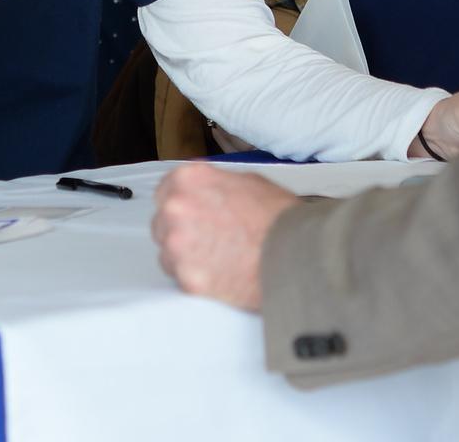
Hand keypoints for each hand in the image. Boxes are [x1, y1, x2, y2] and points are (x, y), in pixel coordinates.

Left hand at [152, 163, 298, 309]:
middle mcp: (177, 208)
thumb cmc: (279, 217)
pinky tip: (221, 272)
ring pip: (168, 253)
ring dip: (186, 256)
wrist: (296, 252)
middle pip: (162, 222)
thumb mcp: (248, 181)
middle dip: (182, 230)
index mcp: (189, 179)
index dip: (181, 203)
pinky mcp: (187, 277)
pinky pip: (181, 278)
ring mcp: (179, 244)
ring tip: (219, 257)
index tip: (190, 213)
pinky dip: (197, 278)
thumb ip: (215, 184)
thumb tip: (206, 189)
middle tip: (209, 238)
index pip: (165, 191)